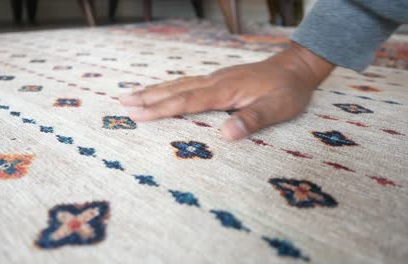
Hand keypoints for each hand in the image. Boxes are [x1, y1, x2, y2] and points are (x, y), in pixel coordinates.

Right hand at [119, 42, 334, 139]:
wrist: (294, 68)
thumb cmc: (287, 91)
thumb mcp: (278, 108)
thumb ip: (252, 119)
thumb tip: (226, 134)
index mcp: (225, 91)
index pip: (187, 100)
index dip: (162, 108)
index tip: (139, 114)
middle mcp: (214, 82)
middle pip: (175, 89)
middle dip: (148, 97)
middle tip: (121, 102)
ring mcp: (214, 79)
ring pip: (177, 84)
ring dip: (153, 90)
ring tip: (130, 95)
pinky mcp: (216, 80)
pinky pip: (185, 83)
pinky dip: (168, 87)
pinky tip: (160, 90)